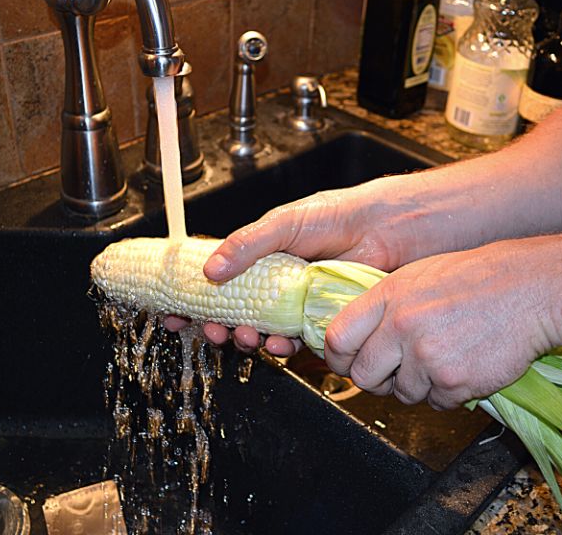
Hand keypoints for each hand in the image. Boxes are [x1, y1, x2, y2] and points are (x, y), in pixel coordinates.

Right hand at [192, 172, 460, 354]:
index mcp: (262, 256)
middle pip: (235, 311)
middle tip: (210, 332)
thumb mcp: (287, 222)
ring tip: (245, 337)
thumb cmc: (339, 215)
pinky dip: (281, 347)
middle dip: (217, 326)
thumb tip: (211, 268)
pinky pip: (294, 341)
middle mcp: (276, 281)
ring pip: (261, 329)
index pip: (218, 279)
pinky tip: (278, 344)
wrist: (388, 230)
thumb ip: (248, 243)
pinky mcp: (319, 320)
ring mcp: (297, 302)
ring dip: (247, 339)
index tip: (173, 315)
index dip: (194, 298)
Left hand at [323, 235, 561, 408]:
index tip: (346, 364)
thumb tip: (356, 338)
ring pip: (402, 394)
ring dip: (418, 385)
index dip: (338, 359)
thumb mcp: (418, 276)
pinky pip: (436, 403)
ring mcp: (427, 356)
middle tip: (395, 372)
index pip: (337, 339)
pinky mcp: (454, 382)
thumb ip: (384, 306)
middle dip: (376, 380)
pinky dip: (448, 393)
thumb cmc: (477, 279)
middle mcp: (402, 326)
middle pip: (363, 376)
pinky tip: (464, 366)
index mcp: (388, 296)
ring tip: (444, 358)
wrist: (530, 289)